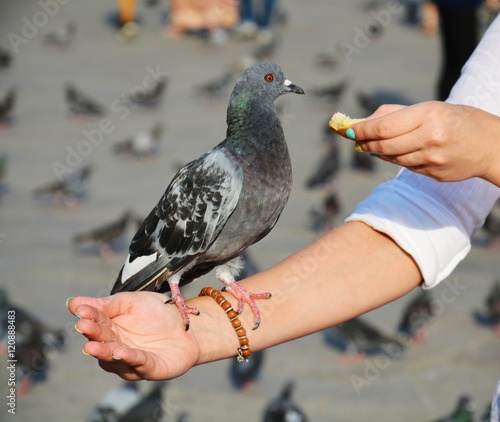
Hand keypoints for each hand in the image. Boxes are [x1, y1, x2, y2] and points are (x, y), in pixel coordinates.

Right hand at [67, 292, 199, 380]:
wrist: (188, 323)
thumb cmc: (157, 312)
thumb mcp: (130, 302)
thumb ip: (105, 304)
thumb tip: (73, 302)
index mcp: (110, 330)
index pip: (96, 324)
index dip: (88, 317)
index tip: (80, 311)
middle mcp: (117, 348)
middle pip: (102, 342)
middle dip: (93, 334)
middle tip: (84, 325)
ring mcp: (132, 361)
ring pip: (115, 359)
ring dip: (105, 352)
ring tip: (94, 345)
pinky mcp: (151, 368)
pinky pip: (139, 364)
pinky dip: (130, 359)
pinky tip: (121, 352)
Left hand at [351, 101, 499, 184]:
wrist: (492, 146)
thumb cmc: (458, 120)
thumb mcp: (432, 108)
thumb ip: (398, 114)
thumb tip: (366, 121)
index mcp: (429, 115)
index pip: (383, 126)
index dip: (361, 130)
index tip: (347, 130)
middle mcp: (430, 138)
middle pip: (383, 145)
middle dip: (365, 142)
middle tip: (356, 140)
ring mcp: (432, 159)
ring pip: (392, 158)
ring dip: (378, 152)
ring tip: (374, 145)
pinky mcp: (433, 174)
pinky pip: (405, 167)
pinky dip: (396, 159)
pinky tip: (398, 152)